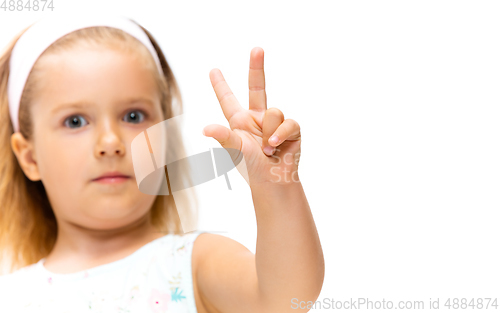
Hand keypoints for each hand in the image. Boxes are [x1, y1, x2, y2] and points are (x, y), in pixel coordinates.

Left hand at [202, 47, 300, 185]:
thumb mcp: (235, 150)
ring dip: (269, 132)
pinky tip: (277, 146)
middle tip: (257, 49)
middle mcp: (256, 118)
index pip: (227, 99)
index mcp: (239, 121)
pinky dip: (282, 134)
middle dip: (257, 67)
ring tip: (267, 149)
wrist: (273, 181)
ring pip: (274, 112)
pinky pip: (289, 122)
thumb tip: (205, 129)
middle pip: (257, 87)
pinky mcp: (291, 129)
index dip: (220, 85)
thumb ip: (224, 136)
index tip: (212, 70)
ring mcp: (274, 123)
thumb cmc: (250, 167)